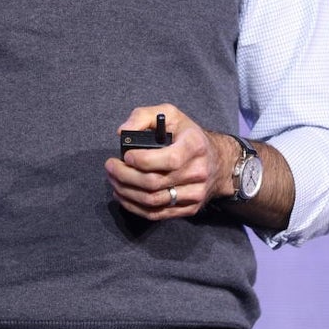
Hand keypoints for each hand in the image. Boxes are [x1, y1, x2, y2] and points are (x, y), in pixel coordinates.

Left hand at [104, 103, 236, 220]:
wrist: (219, 161)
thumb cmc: (188, 135)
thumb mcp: (170, 114)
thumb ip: (143, 116)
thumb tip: (122, 132)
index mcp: (194, 145)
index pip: (169, 159)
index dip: (142, 160)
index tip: (125, 156)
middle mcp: (198, 171)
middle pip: (154, 183)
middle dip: (125, 176)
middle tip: (110, 167)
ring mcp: (195, 193)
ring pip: (153, 201)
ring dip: (126, 192)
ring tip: (113, 180)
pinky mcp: (190, 208)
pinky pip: (157, 214)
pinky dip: (135, 207)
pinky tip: (124, 195)